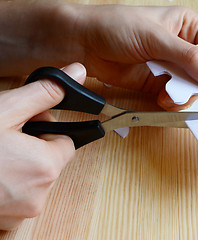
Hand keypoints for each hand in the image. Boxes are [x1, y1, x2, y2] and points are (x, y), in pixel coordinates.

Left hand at [0, 2, 197, 109]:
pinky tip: (164, 99)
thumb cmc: (117, 27)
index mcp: (187, 26)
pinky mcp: (156, 83)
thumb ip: (190, 60)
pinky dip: (172, 102)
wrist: (82, 44)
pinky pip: (173, 97)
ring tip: (174, 95)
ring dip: (186, 95)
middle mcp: (181, 47)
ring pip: (190, 88)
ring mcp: (169, 67)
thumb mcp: (158, 38)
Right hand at [0, 63, 85, 230]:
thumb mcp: (5, 110)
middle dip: (33, 146)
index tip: (27, 124)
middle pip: (51, 160)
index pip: (67, 142)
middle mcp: (40, 194)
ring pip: (34, 179)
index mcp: (46, 166)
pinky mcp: (7, 221)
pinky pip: (19, 197)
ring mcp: (23, 211)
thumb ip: (44, 93)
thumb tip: (77, 72)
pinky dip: (9, 186)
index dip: (47, 129)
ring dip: (20, 166)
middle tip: (7, 138)